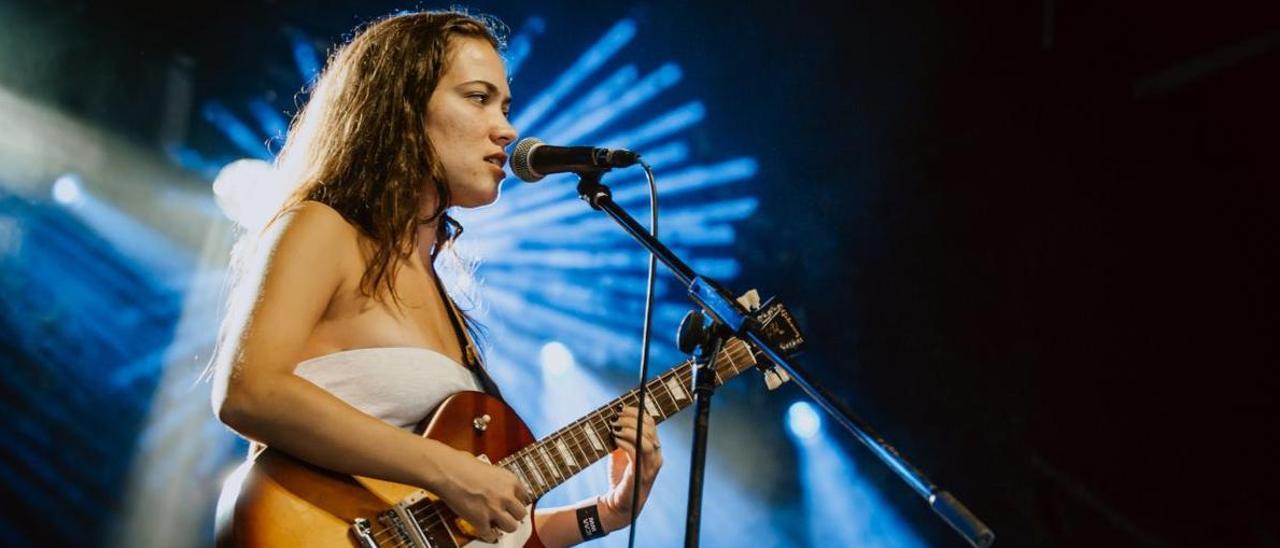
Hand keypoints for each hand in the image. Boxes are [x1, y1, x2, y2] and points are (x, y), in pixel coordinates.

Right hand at [435, 447, 529, 542]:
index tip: (514, 505)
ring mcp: (494, 509)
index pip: (525, 497)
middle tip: (507, 516)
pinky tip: (487, 533)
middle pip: (521, 515)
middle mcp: (506, 496)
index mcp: (510, 480)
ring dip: (504, 527)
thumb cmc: (462, 464)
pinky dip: (489, 535)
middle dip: (514, 516)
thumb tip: (494, 484)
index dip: (517, 502)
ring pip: (511, 527)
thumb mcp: (488, 466)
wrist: (447, 470)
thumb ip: (496, 479)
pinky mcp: (480, 521)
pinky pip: (490, 535)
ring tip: (498, 525)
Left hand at [600, 406, 662, 527]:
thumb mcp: (621, 452)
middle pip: (649, 428)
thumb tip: (613, 418)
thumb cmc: (621, 476)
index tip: (620, 408)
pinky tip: (615, 439)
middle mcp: (656, 456)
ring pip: (646, 439)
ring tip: (615, 427)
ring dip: (629, 429)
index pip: (651, 423)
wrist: (619, 503)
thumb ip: (622, 437)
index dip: (636, 412)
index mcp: (654, 448)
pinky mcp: (641, 474)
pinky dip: (625, 443)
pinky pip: (636, 453)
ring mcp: (650, 466)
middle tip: (615, 417)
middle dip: (631, 418)